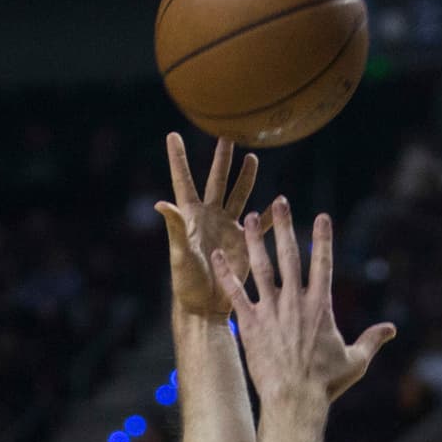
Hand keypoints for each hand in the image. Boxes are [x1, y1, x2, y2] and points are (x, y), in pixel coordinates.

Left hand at [157, 133, 271, 319]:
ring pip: (239, 196)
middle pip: (216, 181)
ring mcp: (228, 228)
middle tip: (226, 136)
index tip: (172, 135)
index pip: (183, 181)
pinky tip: (279, 203)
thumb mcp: (180, 255)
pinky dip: (270, 215)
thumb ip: (176, 228)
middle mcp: (210, 217)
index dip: (178, 158)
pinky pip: (260, 224)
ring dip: (246, 178)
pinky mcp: (243, 243)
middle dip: (222, 160)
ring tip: (252, 158)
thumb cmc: (187, 283)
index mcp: (191, 216)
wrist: (206, 306)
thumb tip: (161, 203)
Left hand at [212, 201, 394, 404]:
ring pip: (262, 268)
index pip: (323, 264)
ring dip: (256, 241)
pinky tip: (217, 256)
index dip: (323, 238)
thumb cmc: (325, 384)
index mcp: (321, 306)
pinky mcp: (251, 325)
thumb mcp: (355, 361)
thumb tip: (392, 329)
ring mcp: (272, 311)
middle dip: (285, 226)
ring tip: (251, 218)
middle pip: (290, 256)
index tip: (322, 216)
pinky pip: (236, 294)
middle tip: (280, 202)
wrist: (295, 400)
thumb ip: (372, 340)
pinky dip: (227, 274)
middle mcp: (296, 302)